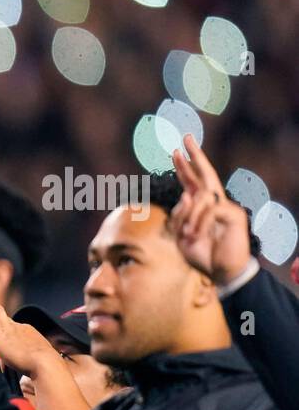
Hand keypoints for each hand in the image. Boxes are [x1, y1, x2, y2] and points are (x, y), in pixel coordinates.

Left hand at [0, 287, 57, 377]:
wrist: (45, 363)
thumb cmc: (43, 367)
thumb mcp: (30, 362)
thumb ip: (16, 362)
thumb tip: (3, 369)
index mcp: (26, 333)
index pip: (7, 327)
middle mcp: (18, 328)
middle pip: (1, 313)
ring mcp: (10, 330)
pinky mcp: (2, 335)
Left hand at [169, 134, 252, 285]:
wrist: (221, 272)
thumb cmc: (202, 255)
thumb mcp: (181, 236)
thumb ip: (180, 215)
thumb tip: (186, 195)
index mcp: (200, 207)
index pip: (192, 182)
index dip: (184, 167)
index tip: (175, 152)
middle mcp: (214, 203)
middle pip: (205, 174)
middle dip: (195, 155)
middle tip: (186, 137)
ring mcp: (226, 207)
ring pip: (199, 197)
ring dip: (188, 217)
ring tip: (188, 235)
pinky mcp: (234, 214)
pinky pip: (209, 209)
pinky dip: (198, 222)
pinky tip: (196, 234)